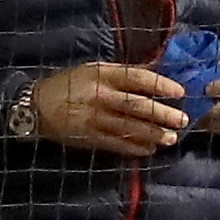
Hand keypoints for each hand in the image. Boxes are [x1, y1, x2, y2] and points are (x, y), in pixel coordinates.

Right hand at [29, 61, 187, 157]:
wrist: (37, 107)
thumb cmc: (69, 84)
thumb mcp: (93, 70)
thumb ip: (122, 73)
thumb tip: (155, 74)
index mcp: (103, 74)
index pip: (138, 78)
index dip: (161, 85)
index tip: (180, 92)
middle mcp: (100, 96)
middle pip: (137, 105)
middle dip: (163, 114)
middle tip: (183, 120)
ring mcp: (95, 119)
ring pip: (131, 127)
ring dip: (154, 134)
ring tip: (171, 138)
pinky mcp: (90, 138)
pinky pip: (117, 144)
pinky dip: (135, 148)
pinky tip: (150, 150)